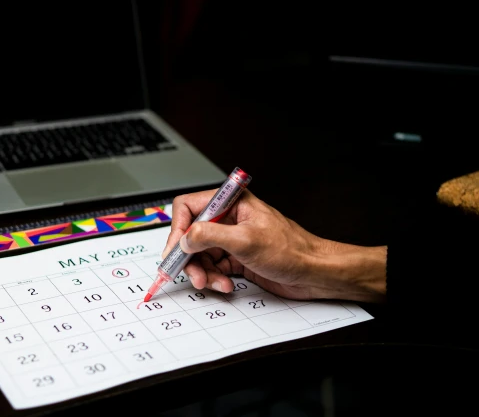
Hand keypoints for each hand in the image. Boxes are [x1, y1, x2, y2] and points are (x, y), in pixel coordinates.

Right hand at [163, 188, 386, 302]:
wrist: (314, 273)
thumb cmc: (292, 250)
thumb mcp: (246, 241)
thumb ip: (210, 236)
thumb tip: (184, 238)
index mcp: (230, 202)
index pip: (188, 207)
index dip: (178, 229)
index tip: (175, 250)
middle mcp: (227, 218)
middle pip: (190, 236)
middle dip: (190, 258)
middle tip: (193, 275)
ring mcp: (230, 239)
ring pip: (199, 255)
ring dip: (203, 272)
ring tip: (215, 283)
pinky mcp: (235, 258)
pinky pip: (212, 268)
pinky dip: (214, 279)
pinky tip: (226, 285)